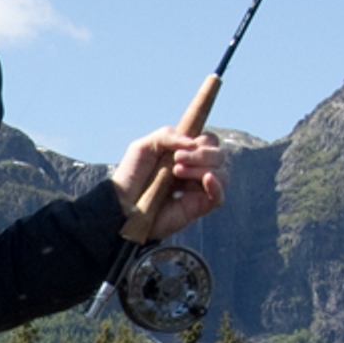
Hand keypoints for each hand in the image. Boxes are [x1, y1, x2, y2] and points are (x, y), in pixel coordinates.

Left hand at [114, 127, 227, 242]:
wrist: (121, 204)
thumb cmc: (131, 176)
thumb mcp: (144, 146)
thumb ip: (167, 135)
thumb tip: (193, 143)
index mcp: (186, 154)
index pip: (209, 142)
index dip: (202, 141)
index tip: (182, 147)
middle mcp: (195, 170)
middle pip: (218, 156)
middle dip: (201, 154)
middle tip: (176, 160)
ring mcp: (197, 189)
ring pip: (221, 174)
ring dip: (202, 168)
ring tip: (177, 172)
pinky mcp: (198, 207)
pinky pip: (219, 197)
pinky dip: (216, 186)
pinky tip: (206, 179)